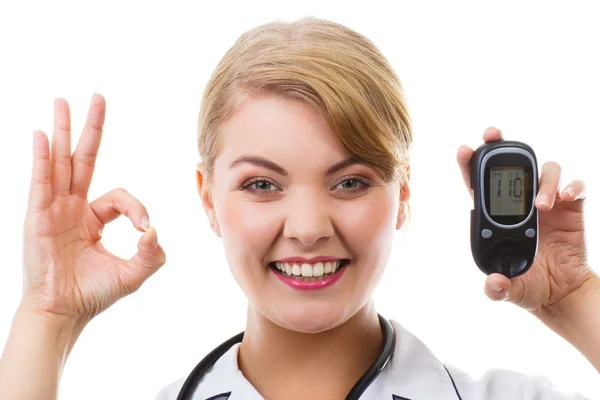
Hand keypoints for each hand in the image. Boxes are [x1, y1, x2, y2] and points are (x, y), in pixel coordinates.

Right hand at [21, 93, 165, 324]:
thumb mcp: (134, 273)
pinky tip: (43, 134)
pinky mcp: (37, 216)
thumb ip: (153, 254)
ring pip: (61, 162)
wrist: (64, 312)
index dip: (136, 208)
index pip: (120, 197)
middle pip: (83, 159)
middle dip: (91, 129)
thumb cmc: (95, 294)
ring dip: (63, 131)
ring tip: (63, 101)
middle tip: (98, 97)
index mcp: (94, 218)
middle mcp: (73, 207)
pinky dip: (42, 157)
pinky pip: (41, 181)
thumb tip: (156, 230)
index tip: (144, 228)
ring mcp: (54, 208)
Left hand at [457, 127, 594, 311]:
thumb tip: (494, 284)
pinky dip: (572, 185)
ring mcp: (547, 202)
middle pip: (509, 166)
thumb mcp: (511, 290)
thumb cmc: (529, 285)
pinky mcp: (571, 207)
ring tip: (542, 205)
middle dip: (499, 146)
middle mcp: (520, 204)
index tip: (463, 149)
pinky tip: (566, 197)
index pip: (479, 186)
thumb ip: (499, 289)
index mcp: (497, 218)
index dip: (470, 165)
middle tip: (492, 134)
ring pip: (543, 171)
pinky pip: (575, 186)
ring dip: (541, 180)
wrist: (562, 293)